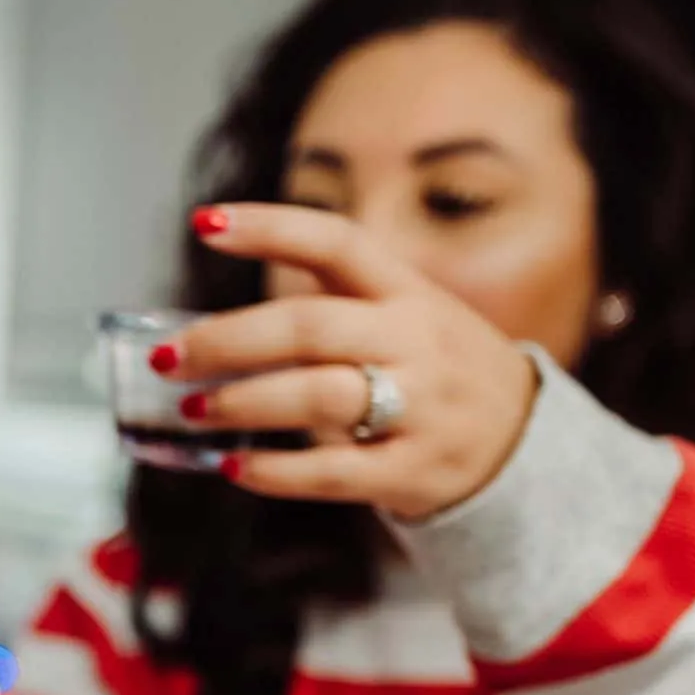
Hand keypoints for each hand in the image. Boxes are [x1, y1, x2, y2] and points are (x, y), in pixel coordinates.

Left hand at [158, 202, 539, 521]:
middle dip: (228, 340)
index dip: (270, 227)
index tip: (205, 222)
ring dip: (243, 402)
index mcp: (408, 293)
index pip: (337, 243)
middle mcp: (417, 342)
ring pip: (318, 396)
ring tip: (192, 409)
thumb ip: (332, 308)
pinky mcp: (412, 471)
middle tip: (170, 358)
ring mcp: (420, 408)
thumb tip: (214, 329)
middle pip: (309, 327)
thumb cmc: (435, 372)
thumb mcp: (408, 316)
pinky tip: (233, 466)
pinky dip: (274, 472)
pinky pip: (332, 472)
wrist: (525, 443)